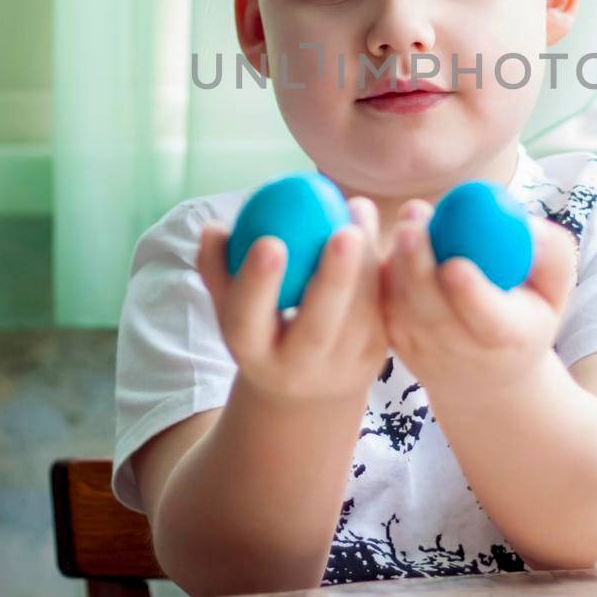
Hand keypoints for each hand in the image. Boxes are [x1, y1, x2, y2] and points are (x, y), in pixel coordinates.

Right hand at [197, 196, 389, 403]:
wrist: (305, 386)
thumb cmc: (261, 326)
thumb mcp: (232, 304)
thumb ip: (218, 266)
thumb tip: (214, 227)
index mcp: (254, 353)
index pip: (248, 321)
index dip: (256, 284)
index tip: (269, 242)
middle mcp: (298, 369)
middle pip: (318, 328)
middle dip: (333, 280)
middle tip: (343, 232)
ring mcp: (343, 366)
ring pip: (361, 314)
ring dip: (365, 260)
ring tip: (358, 210)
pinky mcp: (377, 356)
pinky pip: (382, 307)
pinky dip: (380, 265)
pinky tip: (371, 225)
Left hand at [383, 199, 577, 408]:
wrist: (487, 375)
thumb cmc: (527, 316)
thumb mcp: (554, 290)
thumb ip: (552, 256)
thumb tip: (529, 226)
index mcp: (509, 339)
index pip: (487, 321)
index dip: (470, 294)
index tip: (456, 263)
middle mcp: (462, 352)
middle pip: (432, 312)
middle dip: (419, 268)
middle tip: (413, 226)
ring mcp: (424, 350)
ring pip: (402, 305)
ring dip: (399, 262)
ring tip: (412, 219)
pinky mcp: (397, 341)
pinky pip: (384, 303)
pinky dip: (386, 270)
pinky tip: (403, 240)